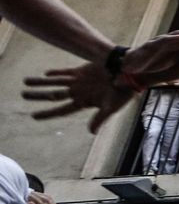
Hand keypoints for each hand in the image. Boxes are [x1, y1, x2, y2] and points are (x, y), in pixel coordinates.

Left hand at [22, 63, 137, 129]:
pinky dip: (55, 73)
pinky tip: (46, 73)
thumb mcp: (112, 107)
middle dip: (38, 96)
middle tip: (23, 95)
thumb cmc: (123, 92)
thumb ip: (100, 118)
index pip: (61, 110)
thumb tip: (91, 132)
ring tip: (26, 81)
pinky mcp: (82, 71)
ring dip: (41, 82)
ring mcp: (79, 81)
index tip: (34, 116)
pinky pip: (65, 72)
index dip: (48, 113)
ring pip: (55, 83)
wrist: (130, 74)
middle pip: (53, 95)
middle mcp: (79, 92)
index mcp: (84, 103)